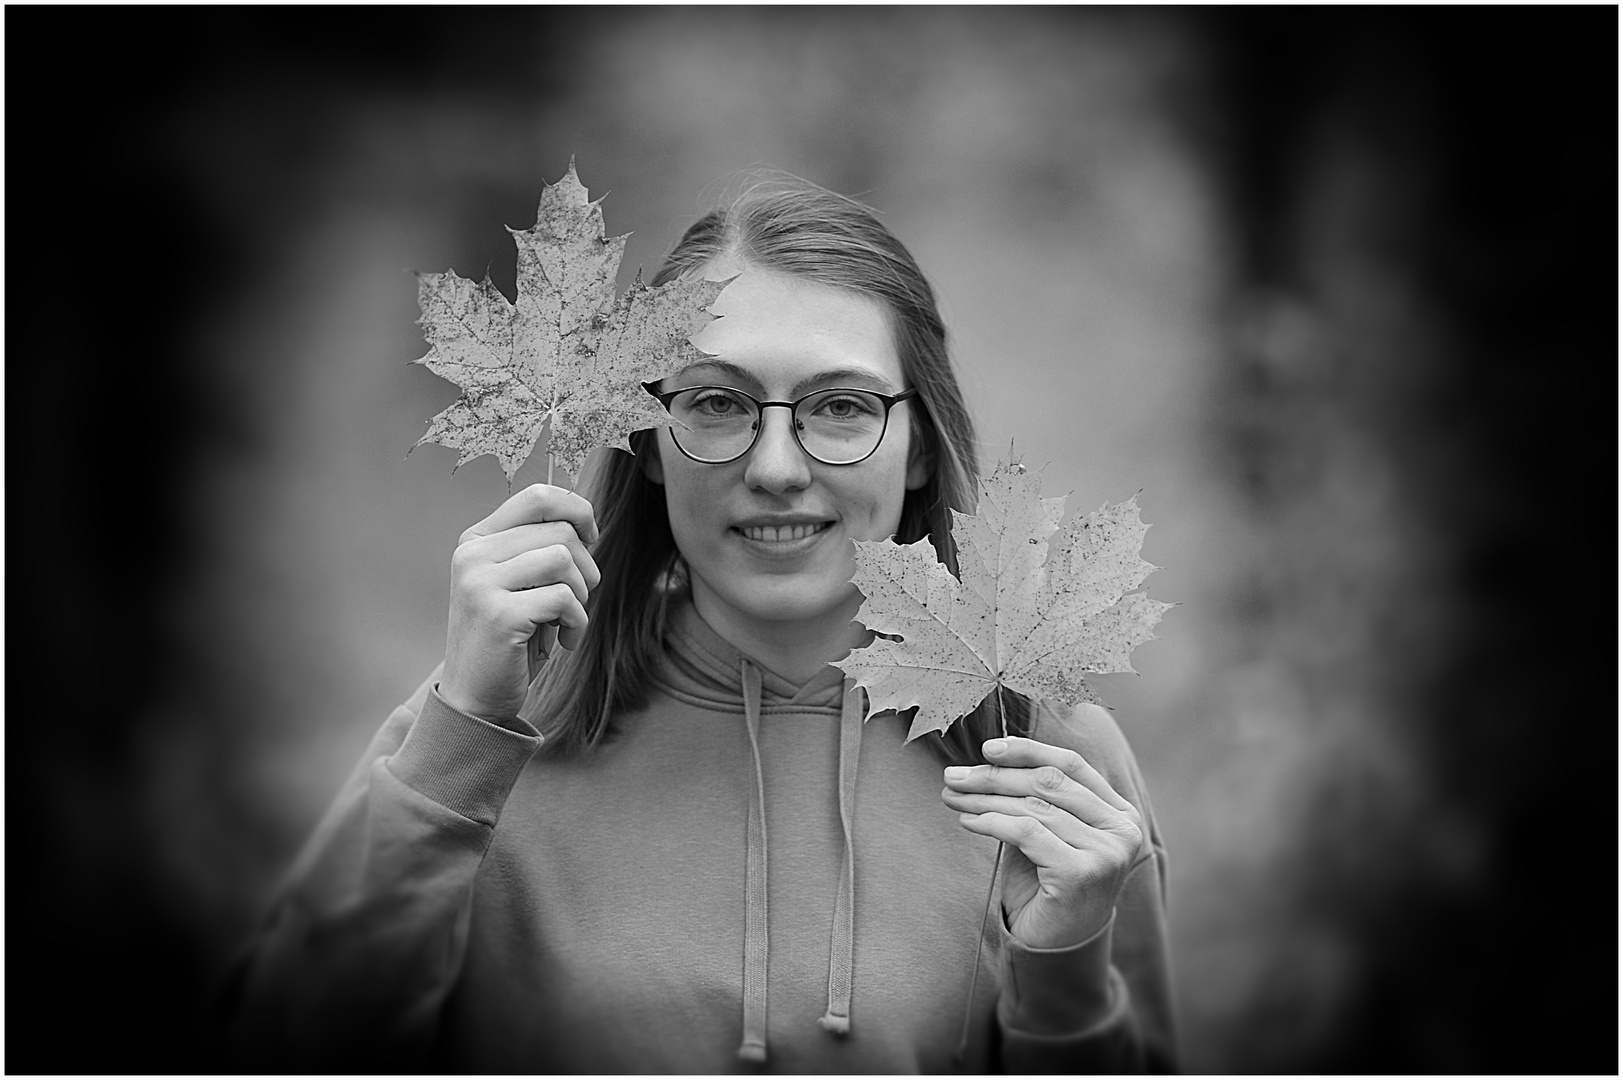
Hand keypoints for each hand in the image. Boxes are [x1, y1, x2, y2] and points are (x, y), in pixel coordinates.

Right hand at [439, 484, 599, 721]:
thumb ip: (540, 548)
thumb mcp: (521, 583)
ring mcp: (480, 583)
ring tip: (565, 621)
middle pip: (561, 531)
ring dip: (581, 595)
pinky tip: (562, 642)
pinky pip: (564, 599)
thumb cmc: (511, 638)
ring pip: (564, 560)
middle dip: (585, 568)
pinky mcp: (498, 614)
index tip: (590, 539)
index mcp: (477, 539)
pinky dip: (577, 623)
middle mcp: (472, 554)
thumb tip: (586, 520)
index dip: (578, 511)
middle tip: (575, 601)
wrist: (476, 698)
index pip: (538, 496)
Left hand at [942, 737, 1143, 949]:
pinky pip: (1027, 831)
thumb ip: (1035, 798)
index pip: (1071, 765)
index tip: (987, 748)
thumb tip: (989, 757)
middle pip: (1049, 782)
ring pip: (1034, 806)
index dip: (1027, 751)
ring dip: (985, 798)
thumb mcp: (1046, 834)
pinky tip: (967, 821)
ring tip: (953, 796)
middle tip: (955, 776)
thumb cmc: (1047, 888)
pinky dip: (991, 821)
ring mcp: (1107, 852)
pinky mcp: (1082, 873)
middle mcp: (1122, 830)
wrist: (1055, 951)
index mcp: (1120, 813)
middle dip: (995, 775)